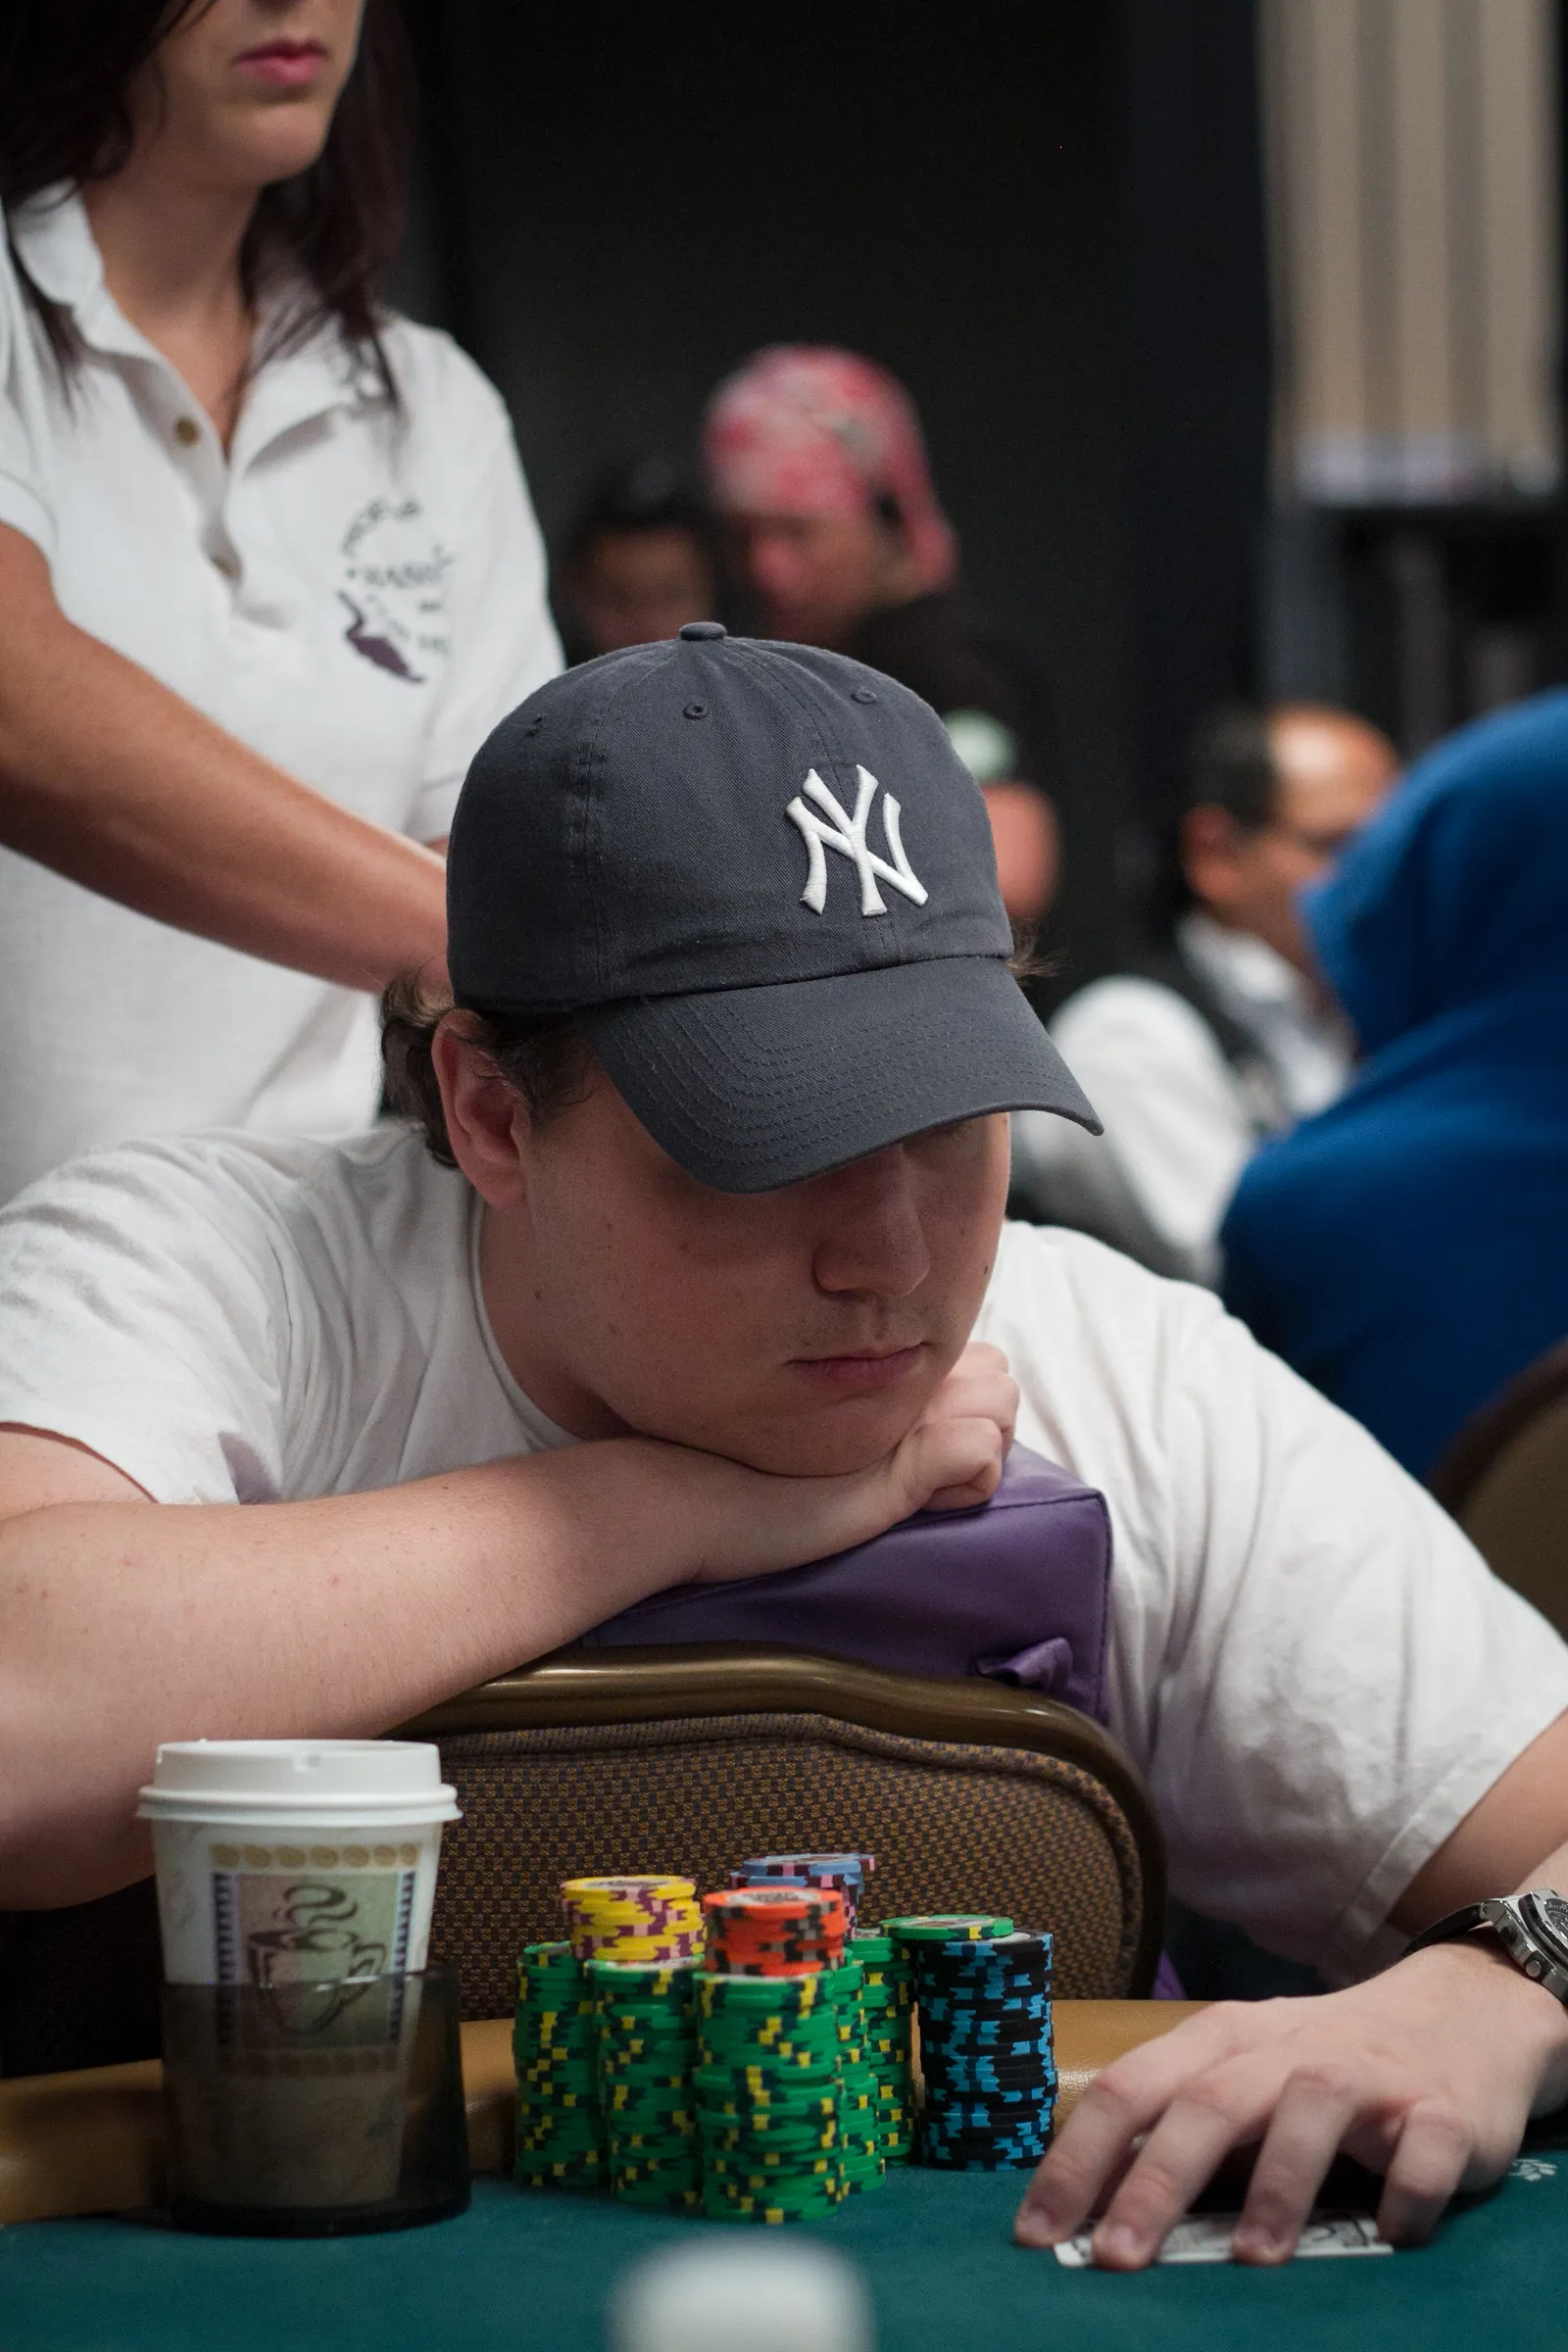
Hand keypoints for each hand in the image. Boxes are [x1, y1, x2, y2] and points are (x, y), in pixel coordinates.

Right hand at [684, 1341, 1016, 1584]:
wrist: (671, 1496)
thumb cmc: (723, 1480)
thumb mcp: (801, 1438)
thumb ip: (853, 1412)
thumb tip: (912, 1426)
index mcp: (865, 1361)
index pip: (970, 1360)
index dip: (958, 1408)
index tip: (912, 1449)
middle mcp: (889, 1370)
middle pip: (998, 1374)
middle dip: (979, 1421)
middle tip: (922, 1468)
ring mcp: (899, 1410)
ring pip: (1003, 1404)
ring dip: (976, 1448)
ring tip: (917, 1485)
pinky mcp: (900, 1459)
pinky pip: (984, 1453)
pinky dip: (966, 1485)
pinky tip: (915, 1503)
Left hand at [1014, 1942, 1567, 2266]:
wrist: (1461, 2012)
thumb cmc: (1322, 2060)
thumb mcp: (1244, 2075)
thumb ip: (1181, 2128)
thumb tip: (1093, 2214)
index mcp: (1220, 2041)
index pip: (1130, 2089)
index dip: (1080, 2160)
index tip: (1039, 2233)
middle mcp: (1284, 2048)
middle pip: (1208, 2102)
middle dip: (1156, 2180)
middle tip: (1117, 2257)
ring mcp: (1366, 2074)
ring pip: (1311, 2110)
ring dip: (1279, 2184)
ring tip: (1252, 2261)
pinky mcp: (1439, 2109)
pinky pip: (1422, 2152)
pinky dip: (1406, 2196)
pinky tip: (1391, 2239)